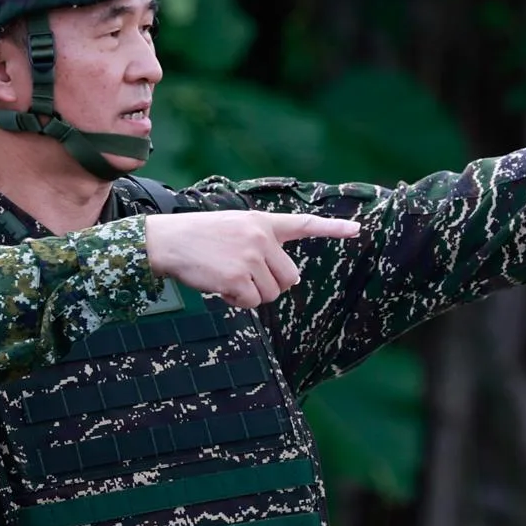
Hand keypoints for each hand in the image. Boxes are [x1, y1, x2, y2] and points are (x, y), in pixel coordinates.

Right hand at [144, 211, 359, 307]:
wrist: (168, 240)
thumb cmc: (198, 237)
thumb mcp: (234, 227)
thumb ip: (260, 243)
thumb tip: (282, 279)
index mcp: (261, 222)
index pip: (303, 224)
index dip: (332, 228)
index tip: (357, 230)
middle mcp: (260, 237)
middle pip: (289, 277)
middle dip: (271, 284)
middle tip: (244, 277)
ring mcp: (250, 257)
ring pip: (272, 293)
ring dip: (252, 295)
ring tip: (227, 277)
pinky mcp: (237, 278)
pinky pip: (252, 303)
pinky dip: (238, 303)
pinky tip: (221, 288)